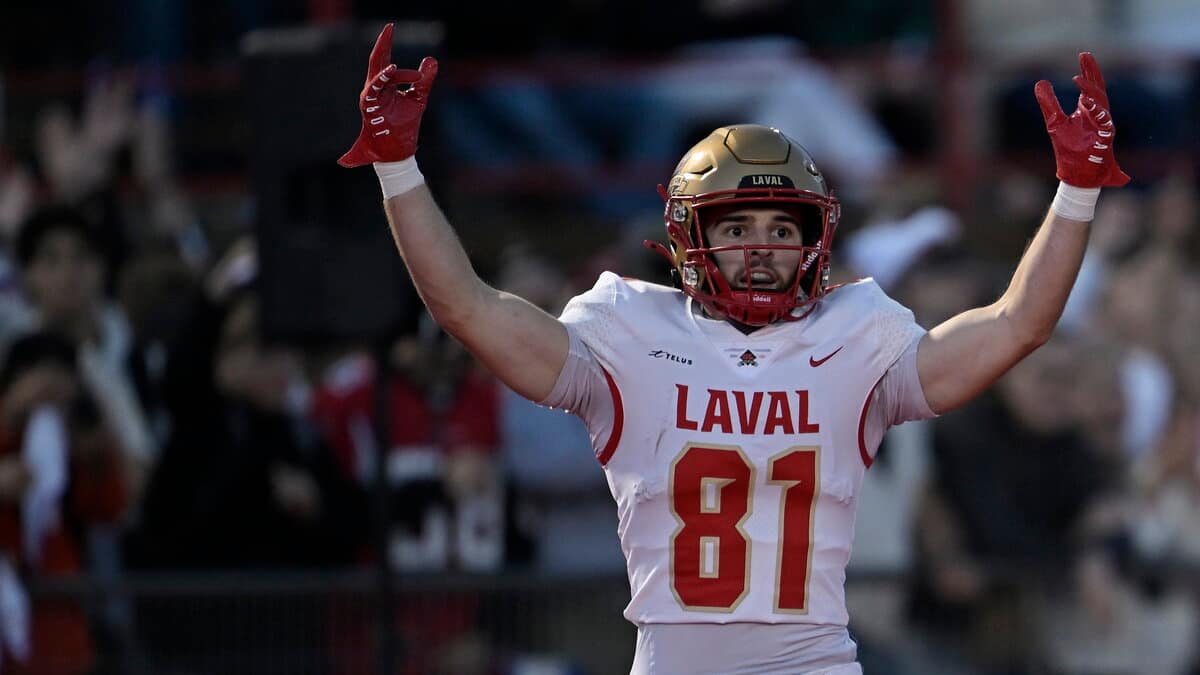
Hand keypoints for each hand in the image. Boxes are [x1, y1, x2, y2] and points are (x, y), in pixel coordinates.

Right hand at [338, 24, 437, 166]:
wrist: (398, 151)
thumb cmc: (405, 126)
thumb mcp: (419, 99)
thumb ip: (424, 81)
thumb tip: (431, 59)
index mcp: (384, 86)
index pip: (385, 61)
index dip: (389, 45)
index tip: (403, 44)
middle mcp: (375, 89)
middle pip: (377, 61)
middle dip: (383, 43)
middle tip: (389, 27)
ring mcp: (371, 98)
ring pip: (377, 73)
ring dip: (385, 60)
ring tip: (391, 44)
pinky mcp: (371, 108)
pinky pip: (375, 89)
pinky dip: (383, 78)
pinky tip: (392, 69)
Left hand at [1034, 52, 1129, 187]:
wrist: (1076, 174)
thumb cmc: (1069, 149)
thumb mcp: (1054, 122)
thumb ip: (1049, 103)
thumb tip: (1040, 82)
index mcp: (1088, 110)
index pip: (1089, 86)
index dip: (1088, 70)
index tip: (1083, 54)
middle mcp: (1098, 115)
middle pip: (1098, 89)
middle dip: (1092, 73)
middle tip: (1085, 57)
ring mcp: (1103, 127)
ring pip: (1101, 105)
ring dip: (1091, 92)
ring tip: (1079, 80)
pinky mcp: (1104, 140)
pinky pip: (1104, 124)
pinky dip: (1096, 114)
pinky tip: (1086, 103)